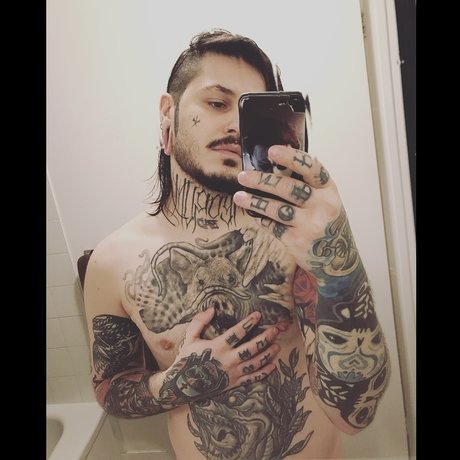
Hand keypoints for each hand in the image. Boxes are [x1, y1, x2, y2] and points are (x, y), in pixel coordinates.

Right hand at [164, 307, 279, 402]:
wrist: (182, 386)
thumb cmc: (186, 359)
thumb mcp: (189, 338)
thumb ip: (199, 322)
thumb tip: (211, 309)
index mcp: (218, 347)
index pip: (237, 333)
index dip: (249, 323)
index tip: (258, 315)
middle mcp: (228, 360)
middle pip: (251, 348)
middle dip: (265, 338)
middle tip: (276, 330)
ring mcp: (232, 373)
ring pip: (255, 363)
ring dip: (267, 354)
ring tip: (277, 345)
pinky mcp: (234, 383)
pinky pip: (252, 378)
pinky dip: (264, 372)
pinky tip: (272, 366)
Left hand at [233, 145, 353, 274]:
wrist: (338, 259)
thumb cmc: (327, 222)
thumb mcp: (326, 200)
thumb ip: (308, 183)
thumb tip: (279, 159)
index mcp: (329, 190)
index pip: (311, 168)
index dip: (291, 158)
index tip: (272, 151)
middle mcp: (322, 206)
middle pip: (288, 188)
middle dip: (262, 180)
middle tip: (243, 176)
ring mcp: (310, 225)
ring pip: (276, 209)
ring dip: (255, 202)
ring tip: (239, 197)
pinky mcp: (297, 242)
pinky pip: (273, 227)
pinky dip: (261, 219)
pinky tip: (254, 214)